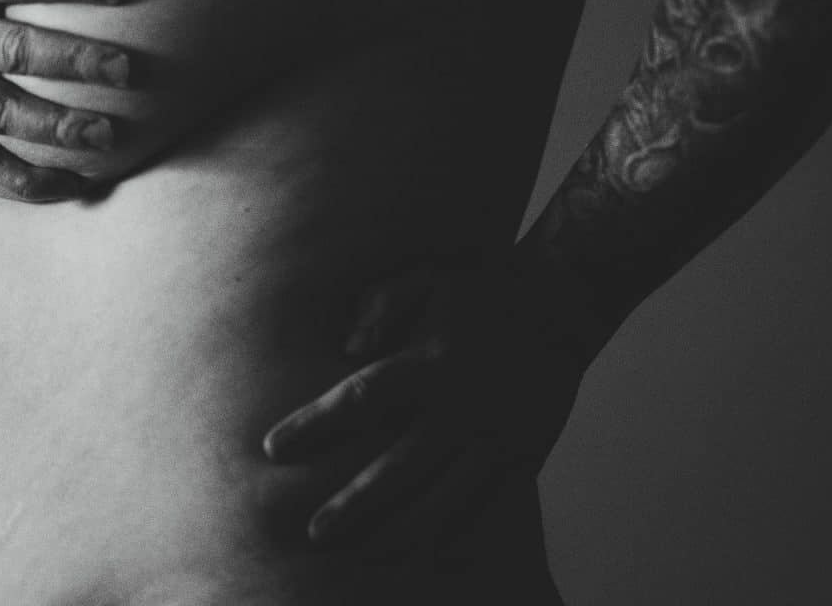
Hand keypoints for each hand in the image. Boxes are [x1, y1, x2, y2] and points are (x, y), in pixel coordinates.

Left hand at [261, 253, 587, 553]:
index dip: (313, 424)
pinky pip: (487, 502)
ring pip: (442, 497)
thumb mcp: (425, 279)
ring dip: (401, 529)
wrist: (559, 305)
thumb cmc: (477, 290)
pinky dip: (458, 529)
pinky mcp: (522, 452)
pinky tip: (429, 550)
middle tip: (313, 532)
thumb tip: (343, 349)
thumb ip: (379, 306)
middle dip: (354, 504)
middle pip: (398, 467)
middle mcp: (460, 404)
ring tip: (364, 553)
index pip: (359, 398)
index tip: (272, 448)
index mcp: (429, 360)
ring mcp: (494, 434)